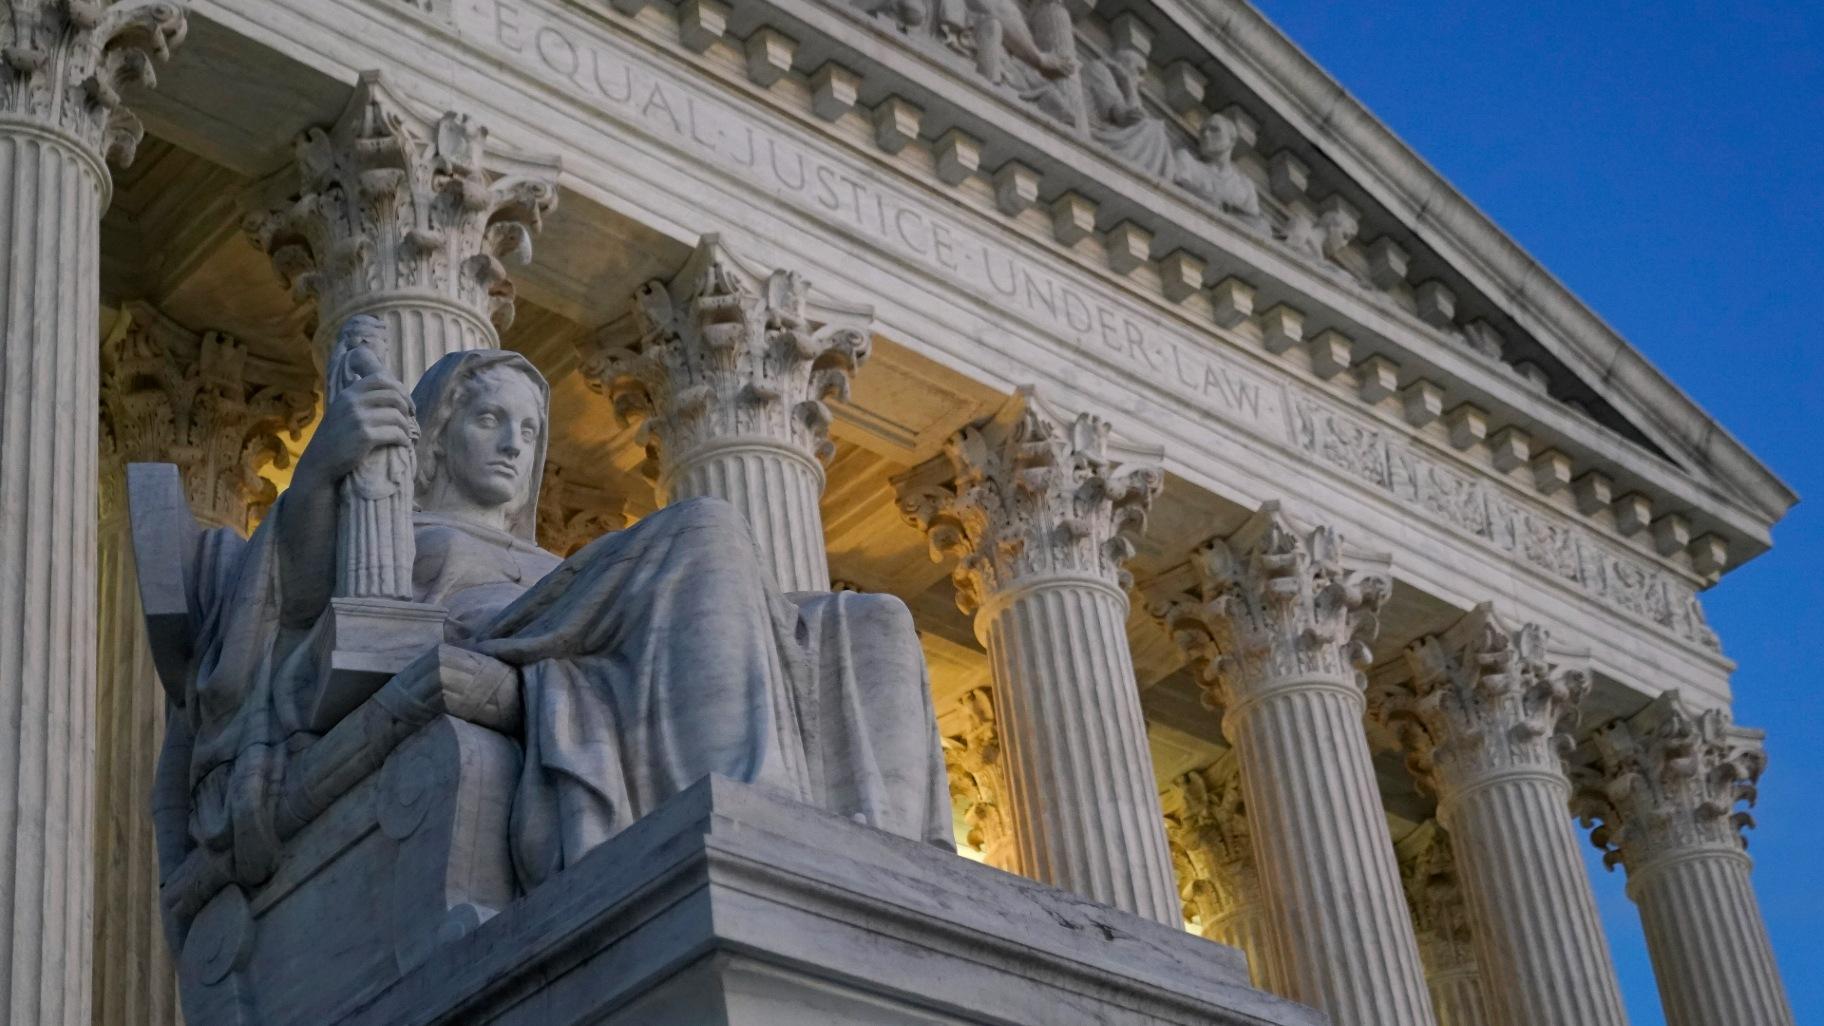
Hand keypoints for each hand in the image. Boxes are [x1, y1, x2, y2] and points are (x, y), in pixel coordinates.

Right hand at [293, 375, 415, 493]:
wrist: (320, 462)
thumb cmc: (336, 437)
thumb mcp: (342, 410)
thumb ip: (360, 399)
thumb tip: (391, 391)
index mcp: (348, 393)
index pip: (380, 379)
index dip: (399, 388)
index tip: (406, 402)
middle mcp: (353, 402)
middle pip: (393, 396)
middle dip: (406, 407)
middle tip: (410, 419)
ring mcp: (358, 419)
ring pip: (397, 416)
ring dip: (406, 426)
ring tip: (405, 434)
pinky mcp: (365, 436)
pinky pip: (395, 433)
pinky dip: (403, 439)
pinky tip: (402, 443)